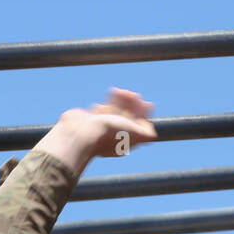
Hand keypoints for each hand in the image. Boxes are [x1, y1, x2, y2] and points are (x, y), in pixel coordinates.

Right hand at [36, 87, 156, 164]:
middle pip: (127, 118)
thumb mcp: (135, 134)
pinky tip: (112, 93)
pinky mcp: (90, 119)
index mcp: (124, 142)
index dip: (144, 115)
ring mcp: (101, 127)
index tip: (148, 104)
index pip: (138, 128)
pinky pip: (102, 109)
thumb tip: (152, 133)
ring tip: (122, 91)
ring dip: (121, 100)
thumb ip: (146, 134)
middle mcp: (113, 135)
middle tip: (135, 95)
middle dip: (133, 105)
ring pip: (115, 111)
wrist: (80, 132)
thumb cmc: (107, 134)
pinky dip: (109, 101)